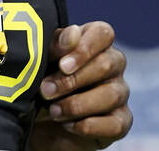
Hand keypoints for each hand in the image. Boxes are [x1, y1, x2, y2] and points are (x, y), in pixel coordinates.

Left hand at [30, 21, 131, 150]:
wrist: (37, 120)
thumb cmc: (41, 79)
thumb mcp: (42, 60)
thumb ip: (56, 44)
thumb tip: (73, 33)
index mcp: (94, 42)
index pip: (103, 33)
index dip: (84, 48)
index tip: (62, 65)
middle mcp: (112, 64)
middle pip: (106, 64)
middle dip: (72, 80)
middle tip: (45, 90)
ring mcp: (119, 92)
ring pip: (111, 95)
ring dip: (77, 104)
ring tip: (53, 111)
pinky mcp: (121, 121)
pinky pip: (115, 124)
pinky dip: (89, 126)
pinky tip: (68, 124)